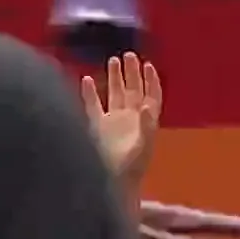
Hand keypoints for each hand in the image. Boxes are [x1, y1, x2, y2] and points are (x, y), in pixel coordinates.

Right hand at [82, 53, 160, 181]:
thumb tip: (144, 105)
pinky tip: (87, 79)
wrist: (111, 183)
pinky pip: (93, 105)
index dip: (151, 81)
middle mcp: (130, 118)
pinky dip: (89, 92)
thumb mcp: (143, 146)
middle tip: (129, 55)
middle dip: (132, 73)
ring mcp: (112, 121)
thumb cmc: (131, 167)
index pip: (151, 96)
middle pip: (133, 90)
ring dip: (114, 78)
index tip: (148, 65)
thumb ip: (146, 126)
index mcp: (145, 121)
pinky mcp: (96, 127)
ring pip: (114, 94)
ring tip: (113, 60)